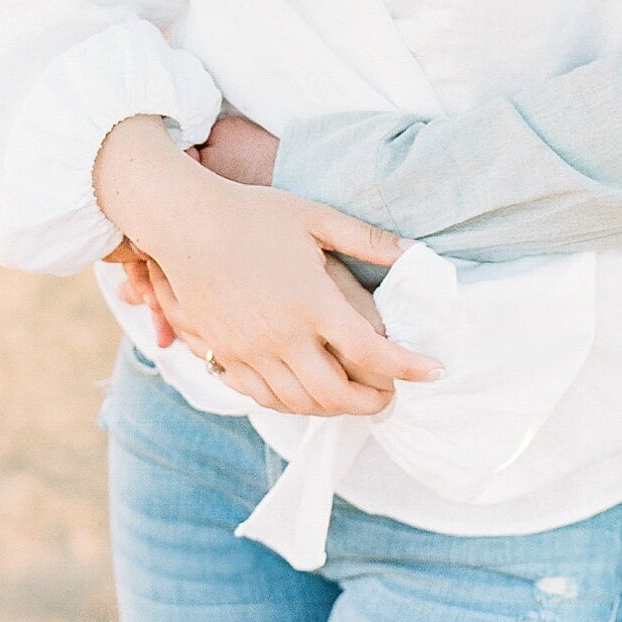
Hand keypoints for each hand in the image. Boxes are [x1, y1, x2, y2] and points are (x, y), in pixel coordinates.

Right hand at [93, 117, 436, 417]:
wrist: (186, 224)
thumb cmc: (254, 214)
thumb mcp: (316, 218)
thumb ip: (367, 239)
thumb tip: (414, 251)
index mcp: (312, 303)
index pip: (371, 352)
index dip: (409, 367)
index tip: (435, 370)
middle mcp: (283, 337)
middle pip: (337, 394)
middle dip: (374, 401)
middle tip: (393, 393)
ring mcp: (251, 353)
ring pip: (301, 403)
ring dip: (336, 408)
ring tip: (356, 395)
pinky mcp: (226, 357)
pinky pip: (265, 398)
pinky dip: (295, 404)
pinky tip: (310, 393)